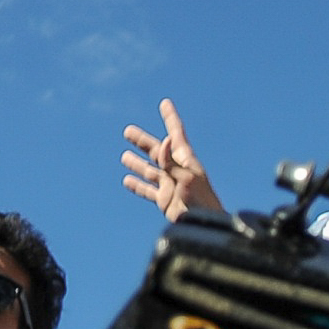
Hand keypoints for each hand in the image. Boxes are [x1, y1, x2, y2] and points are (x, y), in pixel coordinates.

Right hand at [121, 98, 224, 219]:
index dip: (170, 118)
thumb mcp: (187, 178)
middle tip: (127, 131)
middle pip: (156, 151)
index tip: (165, 103)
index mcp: (185, 160)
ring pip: (150, 170)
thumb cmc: (201, 200)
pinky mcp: (164, 199)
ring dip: (137, 163)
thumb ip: (172, 162)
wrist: (204, 224)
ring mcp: (170, 184)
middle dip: (143, 142)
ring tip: (124, 157)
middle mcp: (177, 169)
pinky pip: (148, 190)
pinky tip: (127, 180)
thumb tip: (163, 142)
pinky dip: (137, 185)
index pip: (176, 133)